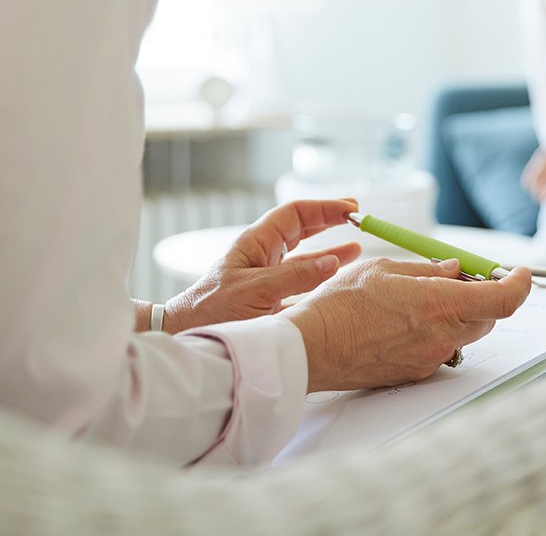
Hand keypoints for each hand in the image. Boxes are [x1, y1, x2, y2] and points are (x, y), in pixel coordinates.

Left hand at [162, 199, 362, 332]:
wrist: (188, 337)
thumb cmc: (211, 310)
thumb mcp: (256, 290)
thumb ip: (296, 276)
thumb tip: (333, 261)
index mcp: (256, 243)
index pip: (295, 214)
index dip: (324, 208)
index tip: (350, 208)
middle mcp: (263, 256)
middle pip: (302, 229)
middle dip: (329, 221)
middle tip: (357, 216)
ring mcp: (267, 277)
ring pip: (304, 257)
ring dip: (330, 251)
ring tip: (356, 247)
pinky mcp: (270, 300)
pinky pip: (301, 282)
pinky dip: (321, 278)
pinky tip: (335, 279)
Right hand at [285, 258, 532, 391]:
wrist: (312, 347)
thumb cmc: (340, 305)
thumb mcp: (384, 269)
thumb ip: (426, 269)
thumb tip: (453, 269)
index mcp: (440, 304)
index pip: (503, 299)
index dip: (520, 284)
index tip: (520, 273)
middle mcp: (442, 336)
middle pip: (487, 317)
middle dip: (482, 295)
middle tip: (459, 277)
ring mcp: (430, 359)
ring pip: (463, 333)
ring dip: (456, 314)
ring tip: (420, 297)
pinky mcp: (415, 373)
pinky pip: (439, 348)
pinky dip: (433, 331)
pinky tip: (401, 320)